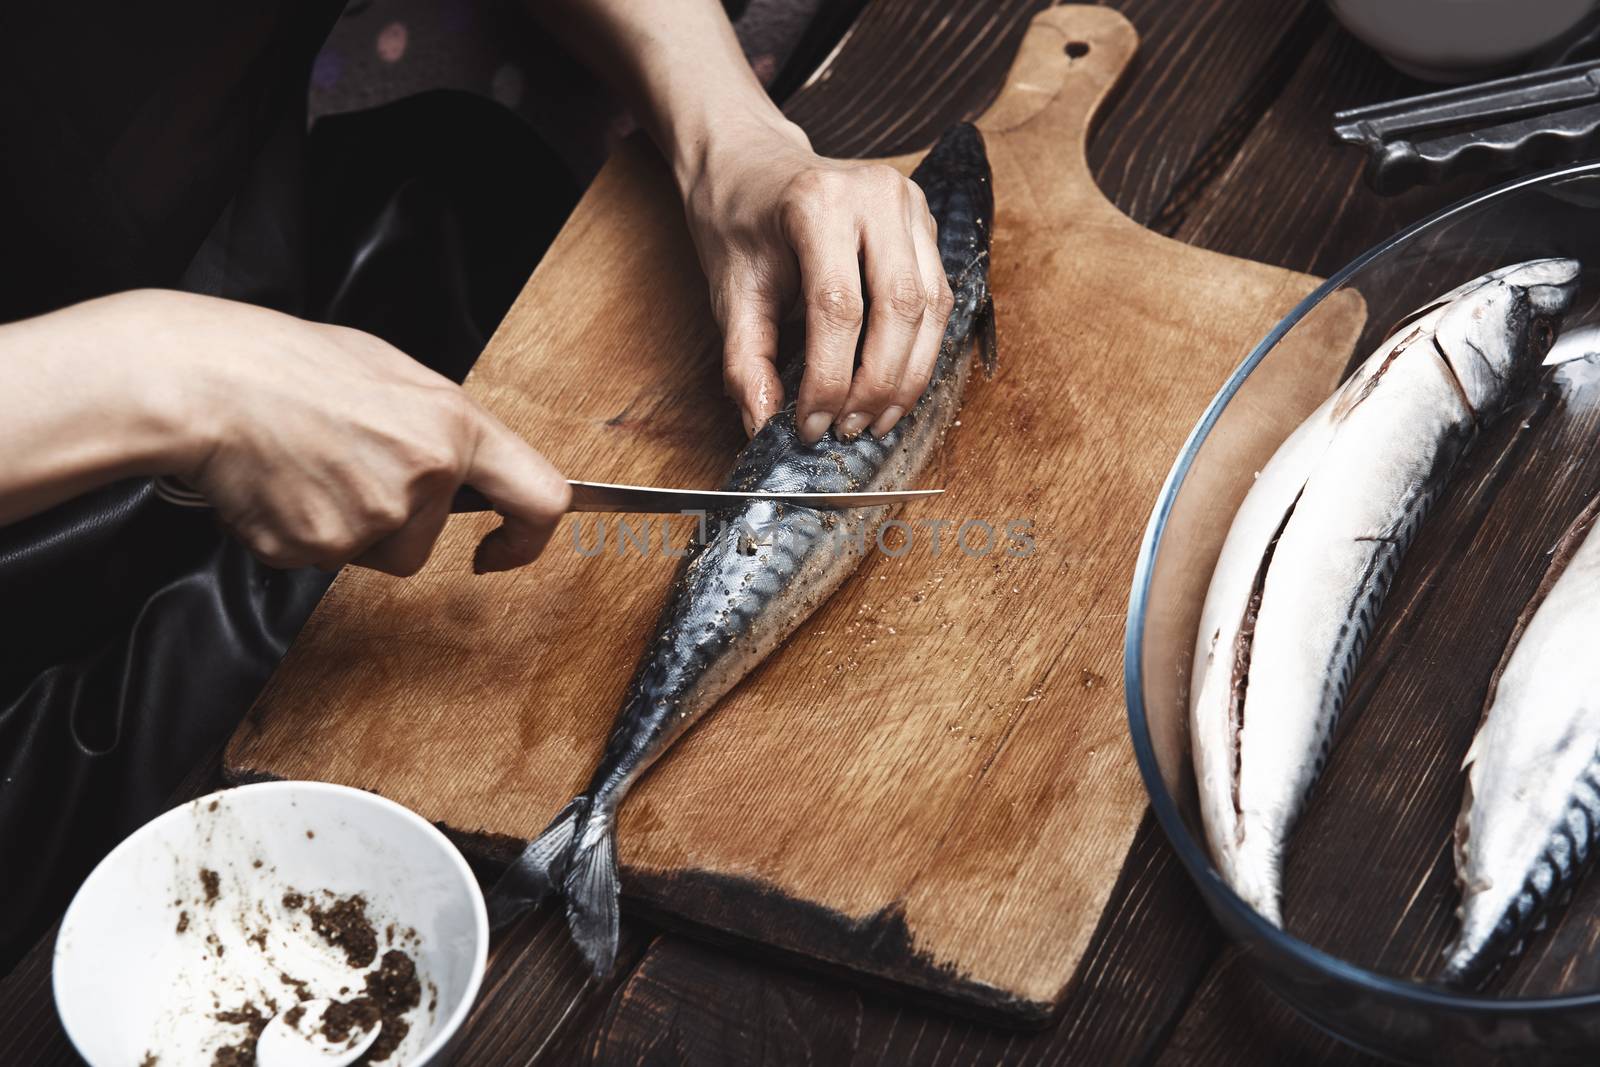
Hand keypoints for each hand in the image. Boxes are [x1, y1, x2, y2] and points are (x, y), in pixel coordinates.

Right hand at [137, 291, 568, 573]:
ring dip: (342, 527)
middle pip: (425, 541)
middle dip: (390, 522)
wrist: (201, 381)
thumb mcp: (390, 372)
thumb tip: (463, 464)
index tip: (503, 549)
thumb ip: (438, 426)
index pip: (541, 499)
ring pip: (372, 553)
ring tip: (305, 467)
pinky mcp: (321, 547)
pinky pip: (319, 558)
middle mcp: (426, 475)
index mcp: (454, 426)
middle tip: (339, 466)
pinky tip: (277, 484)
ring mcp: (373, 516)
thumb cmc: (285, 364)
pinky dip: (297, 532)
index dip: (528, 538)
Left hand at [679, 115, 954, 441]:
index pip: (838, 308)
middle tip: (848, 428)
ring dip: (908, 375)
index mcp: (817, 202)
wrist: (752, 162)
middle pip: (899, 308)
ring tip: (874, 419)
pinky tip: (894, 385)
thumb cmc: (738, 222)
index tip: (811, 425)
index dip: (830, 378)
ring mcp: (910, 204)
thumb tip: (764, 428)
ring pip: (931, 307)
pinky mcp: (926, 222)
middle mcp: (875, 195)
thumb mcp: (730, 291)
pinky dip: (921, 350)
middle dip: (878, 384)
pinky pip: (938, 297)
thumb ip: (746, 361)